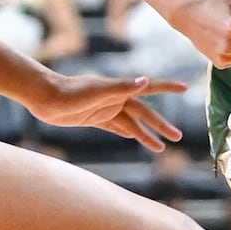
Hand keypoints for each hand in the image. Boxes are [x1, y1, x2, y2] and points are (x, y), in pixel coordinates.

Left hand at [31, 74, 188, 152]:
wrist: (44, 98)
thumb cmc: (69, 92)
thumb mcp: (96, 91)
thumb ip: (121, 87)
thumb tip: (145, 81)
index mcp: (120, 90)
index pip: (150, 88)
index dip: (168, 88)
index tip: (185, 88)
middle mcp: (116, 98)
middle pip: (145, 113)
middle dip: (161, 125)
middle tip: (178, 137)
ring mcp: (106, 109)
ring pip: (132, 123)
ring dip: (147, 134)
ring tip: (162, 148)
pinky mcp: (95, 118)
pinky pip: (117, 127)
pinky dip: (128, 133)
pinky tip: (136, 138)